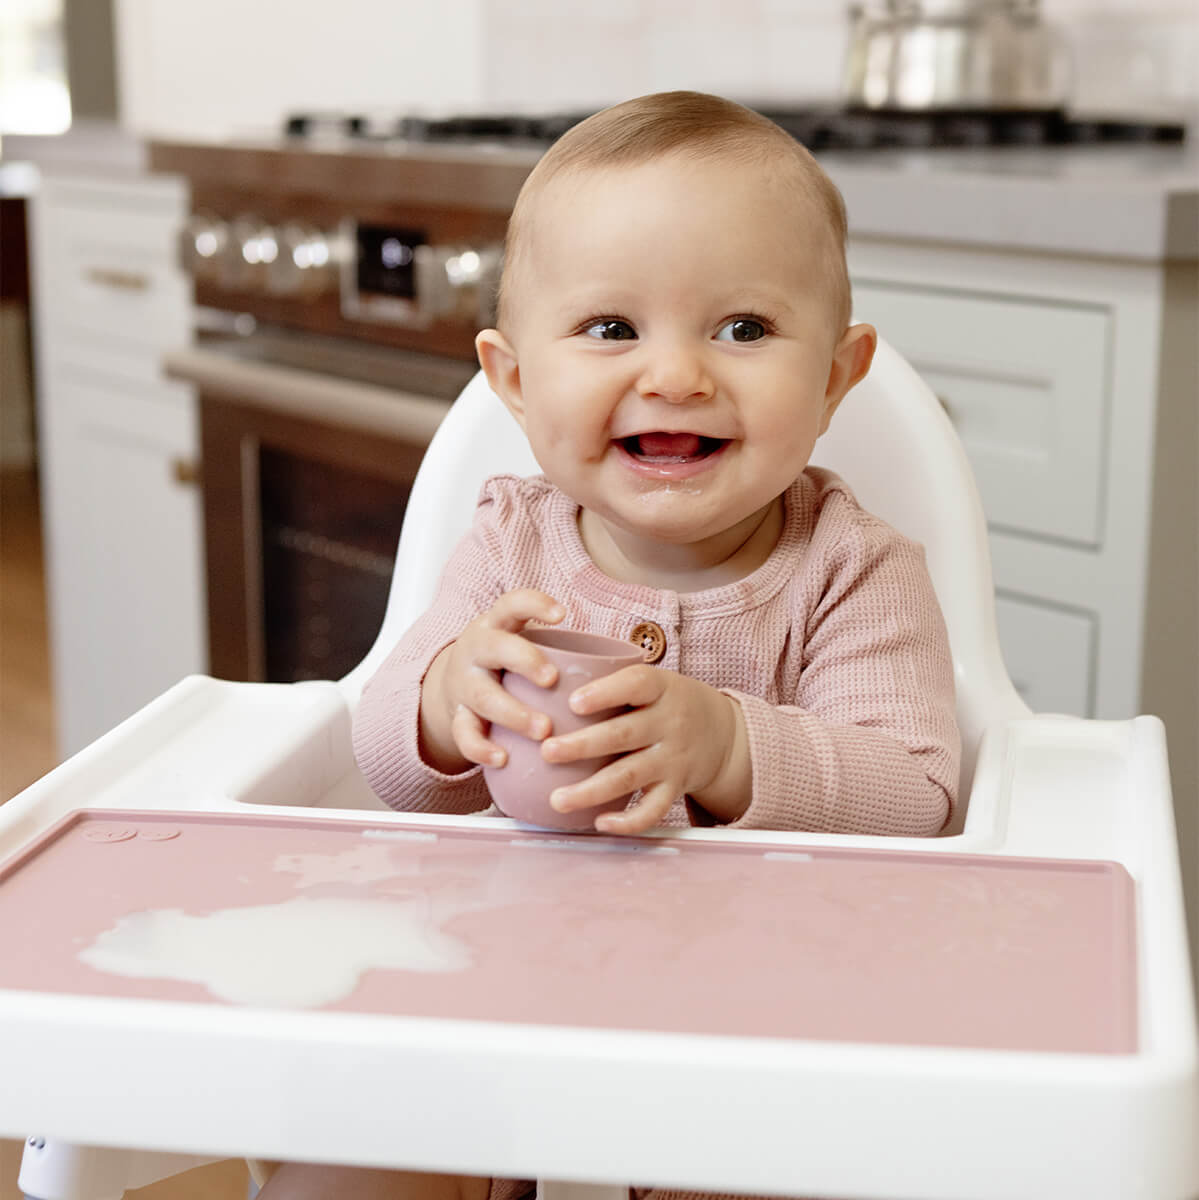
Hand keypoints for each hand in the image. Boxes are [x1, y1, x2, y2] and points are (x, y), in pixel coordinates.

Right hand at [419, 590, 563, 772]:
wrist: (451, 685)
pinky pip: (464, 733)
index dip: (534, 605)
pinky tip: (502, 759)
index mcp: (498, 625)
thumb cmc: (507, 664)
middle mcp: (477, 649)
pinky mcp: (456, 715)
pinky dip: (481, 748)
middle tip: (552, 679)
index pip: (513, 603)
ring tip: (542, 730)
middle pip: (496, 647)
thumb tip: (633, 664)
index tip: (562, 613)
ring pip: (483, 695)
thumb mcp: (524, 646)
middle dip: (524, 661)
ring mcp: (464, 683)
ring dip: (513, 713)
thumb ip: (562, 651)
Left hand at [540, 666, 749, 834]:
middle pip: (625, 734)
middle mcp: (669, 723)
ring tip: (557, 799)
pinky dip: (627, 820)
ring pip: (631, 775)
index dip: (606, 692)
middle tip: (547, 751)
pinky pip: (653, 809)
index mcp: (661, 688)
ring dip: (592, 790)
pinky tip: (598, 822)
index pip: (636, 684)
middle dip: (583, 745)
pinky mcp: (675, 788)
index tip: (573, 702)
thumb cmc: (667, 702)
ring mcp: (672, 758)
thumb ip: (612, 683)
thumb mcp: (654, 681)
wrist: (723, 732)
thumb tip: (543, 681)